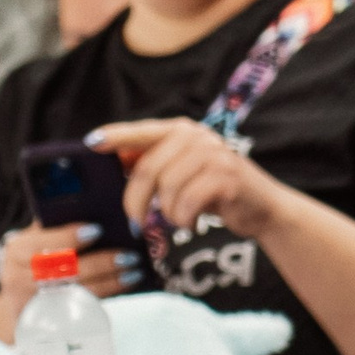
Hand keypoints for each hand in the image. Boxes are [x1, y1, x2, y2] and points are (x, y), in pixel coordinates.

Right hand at [0, 221, 141, 341]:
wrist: (19, 303)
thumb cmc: (36, 261)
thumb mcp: (36, 242)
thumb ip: (56, 227)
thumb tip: (98, 210)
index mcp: (17, 250)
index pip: (42, 242)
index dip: (69, 236)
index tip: (97, 229)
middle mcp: (19, 277)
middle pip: (65, 269)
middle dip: (101, 262)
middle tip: (130, 256)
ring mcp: (34, 302)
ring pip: (78, 290)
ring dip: (111, 280)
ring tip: (135, 271)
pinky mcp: (49, 319)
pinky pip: (83, 306)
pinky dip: (108, 293)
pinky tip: (126, 284)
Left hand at [90, 118, 289, 237]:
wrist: (263, 207)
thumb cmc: (215, 191)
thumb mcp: (183, 172)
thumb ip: (155, 164)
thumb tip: (114, 164)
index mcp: (182, 131)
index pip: (141, 131)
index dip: (115, 136)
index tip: (91, 144)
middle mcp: (197, 137)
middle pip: (147, 168)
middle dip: (134, 201)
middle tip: (134, 222)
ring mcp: (214, 155)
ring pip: (167, 188)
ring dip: (166, 213)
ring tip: (176, 220)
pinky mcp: (227, 177)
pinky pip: (187, 202)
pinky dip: (183, 219)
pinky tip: (190, 222)